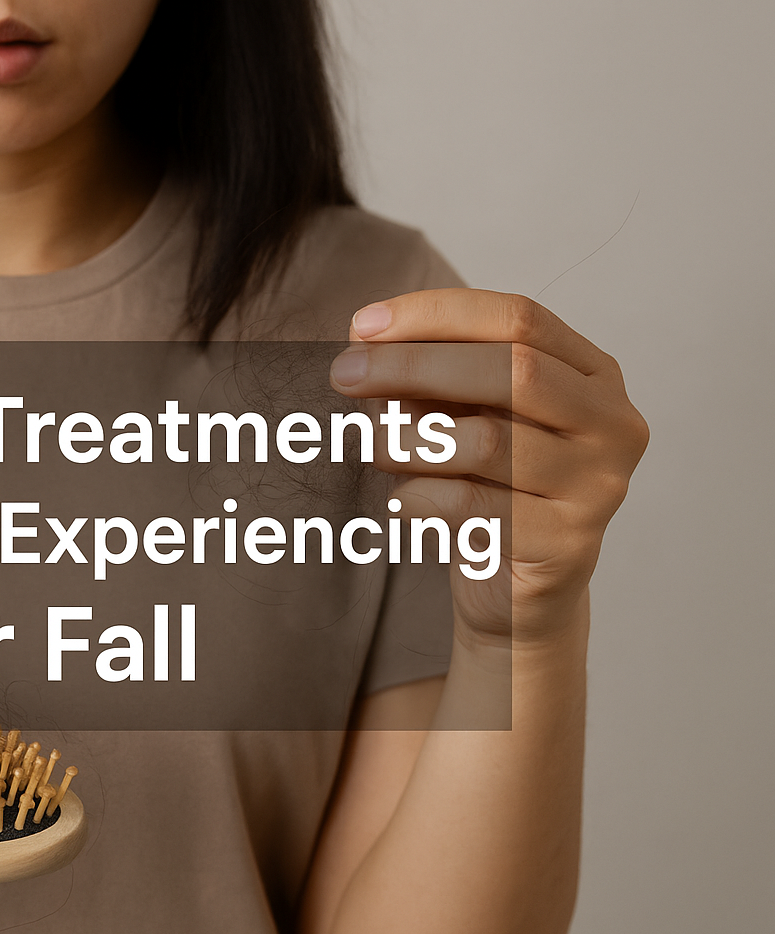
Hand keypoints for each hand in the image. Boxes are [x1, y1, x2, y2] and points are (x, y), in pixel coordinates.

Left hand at [329, 289, 648, 648]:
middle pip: (514, 369)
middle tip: (344, 374)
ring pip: (489, 442)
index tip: (363, 326)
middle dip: (414, 364)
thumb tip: (367, 342)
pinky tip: (402, 502)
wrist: (517, 594)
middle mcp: (613, 424)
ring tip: (377, 447)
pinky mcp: (568, 544)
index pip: (520, 319)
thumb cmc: (488, 491)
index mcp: (593, 375)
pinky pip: (474, 506)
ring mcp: (599, 486)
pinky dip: (420, 496)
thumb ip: (431, 380)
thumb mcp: (461, 420)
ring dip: (410, 438)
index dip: (437, 315)